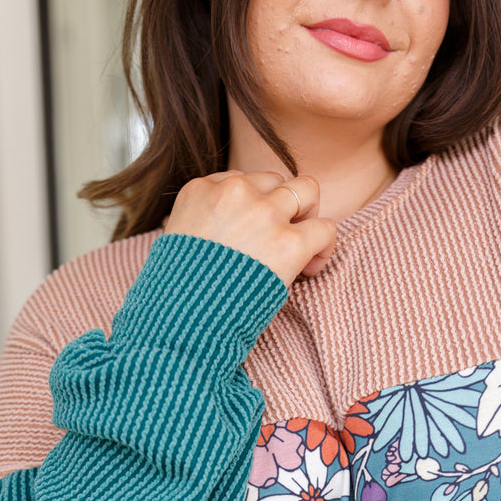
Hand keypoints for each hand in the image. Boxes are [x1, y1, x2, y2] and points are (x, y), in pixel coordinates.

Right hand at [163, 170, 336, 285]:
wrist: (181, 320)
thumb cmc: (176, 293)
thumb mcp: (174, 243)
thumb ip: (199, 224)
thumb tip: (221, 233)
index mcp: (201, 190)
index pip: (241, 181)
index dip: (253, 207)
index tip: (251, 237)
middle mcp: (234, 193)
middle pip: (275, 180)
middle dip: (283, 205)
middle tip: (279, 238)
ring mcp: (264, 214)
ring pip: (308, 190)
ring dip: (308, 217)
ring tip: (301, 247)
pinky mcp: (288, 242)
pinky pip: (325, 228)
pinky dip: (324, 247)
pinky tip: (310, 267)